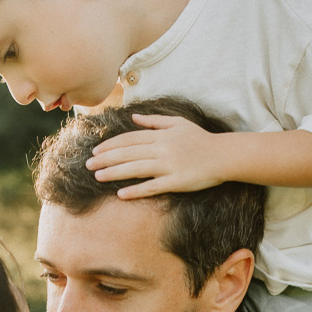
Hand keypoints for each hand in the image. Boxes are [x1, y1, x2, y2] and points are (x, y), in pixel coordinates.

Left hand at [86, 115, 228, 197]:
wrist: (223, 155)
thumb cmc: (201, 139)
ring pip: (136, 168)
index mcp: (161, 135)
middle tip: (87, 164)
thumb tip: (133, 118)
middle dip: (106, 158)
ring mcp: (169, 165)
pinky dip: (136, 190)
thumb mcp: (178, 123)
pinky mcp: (177, 181)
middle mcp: (162, 149)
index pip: (130, 139)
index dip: (111, 144)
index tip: (96, 150)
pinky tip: (121, 193)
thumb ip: (155, 121)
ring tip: (97, 176)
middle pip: (128, 153)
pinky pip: (153, 186)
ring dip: (115, 172)